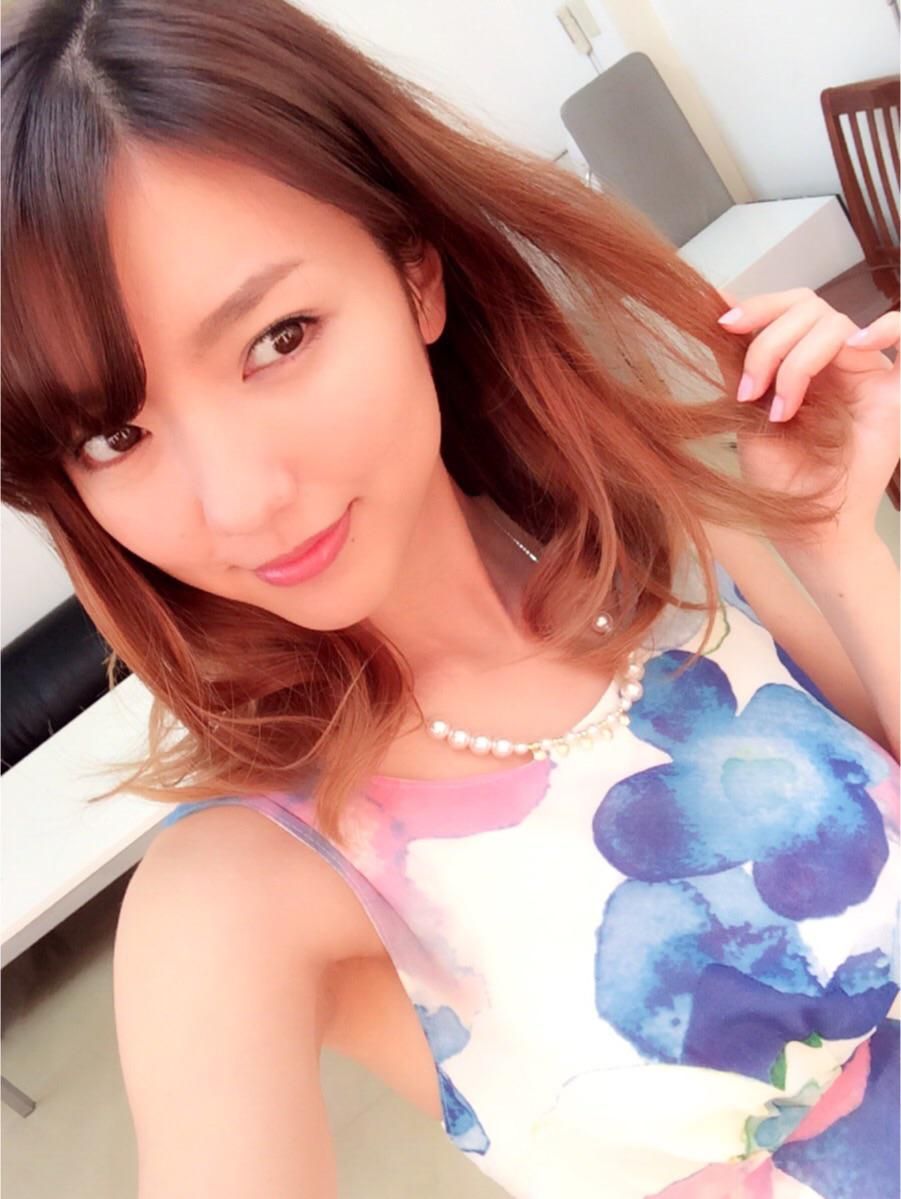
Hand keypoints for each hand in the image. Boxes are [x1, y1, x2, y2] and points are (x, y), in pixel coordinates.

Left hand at [716, 287, 898, 550]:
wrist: (811, 526)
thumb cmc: (780, 480)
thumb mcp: (746, 416)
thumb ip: (740, 369)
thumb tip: (718, 316)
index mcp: (799, 360)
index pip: (788, 308)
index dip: (759, 306)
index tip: (724, 323)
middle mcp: (833, 360)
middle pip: (808, 308)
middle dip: (770, 342)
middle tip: (751, 391)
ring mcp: (865, 372)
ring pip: (837, 324)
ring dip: (798, 361)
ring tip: (781, 411)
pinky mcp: (894, 391)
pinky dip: (887, 328)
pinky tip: (857, 345)